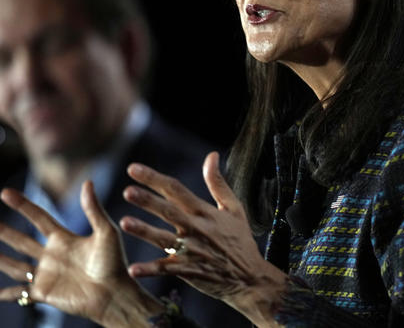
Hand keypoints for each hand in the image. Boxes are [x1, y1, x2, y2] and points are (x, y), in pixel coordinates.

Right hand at [0, 182, 162, 326]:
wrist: (115, 293)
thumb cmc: (114, 263)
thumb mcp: (106, 232)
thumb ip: (93, 209)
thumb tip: (87, 182)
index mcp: (64, 239)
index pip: (39, 217)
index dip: (23, 205)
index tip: (5, 192)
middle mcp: (52, 255)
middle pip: (21, 240)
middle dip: (4, 231)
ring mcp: (46, 274)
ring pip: (15, 264)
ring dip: (0, 259)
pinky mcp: (43, 293)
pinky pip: (19, 293)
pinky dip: (6, 294)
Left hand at [120, 152, 287, 325]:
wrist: (249, 277)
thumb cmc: (240, 240)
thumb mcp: (234, 208)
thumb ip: (218, 183)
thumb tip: (212, 155)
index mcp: (205, 212)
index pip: (177, 190)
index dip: (155, 179)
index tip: (133, 168)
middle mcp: (197, 229)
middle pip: (169, 212)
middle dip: (148, 201)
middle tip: (128, 191)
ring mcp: (192, 251)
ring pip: (163, 239)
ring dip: (144, 231)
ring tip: (124, 223)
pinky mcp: (188, 271)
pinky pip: (166, 270)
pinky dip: (150, 270)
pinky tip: (133, 269)